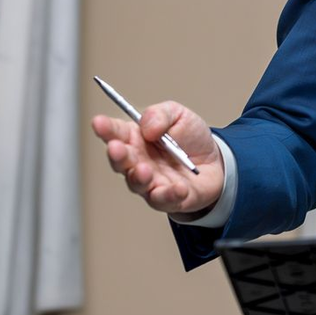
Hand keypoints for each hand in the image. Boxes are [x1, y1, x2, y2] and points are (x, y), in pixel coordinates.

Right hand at [91, 101, 224, 214]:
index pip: (116, 134)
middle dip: (117, 155)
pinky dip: (169, 194)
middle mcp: (139, 162)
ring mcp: (151, 183)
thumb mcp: (178, 115)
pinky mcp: (169, 199)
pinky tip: (177, 187)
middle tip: (116, 148)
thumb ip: (160, 115)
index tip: (98, 122)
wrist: (216, 162)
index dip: (106, 129)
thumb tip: (147, 128)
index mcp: (136, 139)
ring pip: (137, 184)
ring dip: (138, 177)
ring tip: (144, 169)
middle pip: (121, 161)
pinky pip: (164, 199)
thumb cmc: (191, 138)